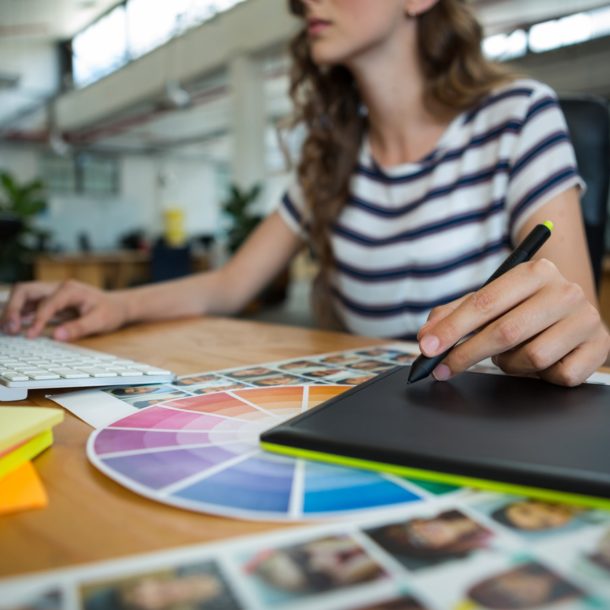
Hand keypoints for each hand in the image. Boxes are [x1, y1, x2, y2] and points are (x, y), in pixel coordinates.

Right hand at [1, 280, 129, 340]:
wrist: (118, 305)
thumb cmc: (111, 311)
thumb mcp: (101, 321)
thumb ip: (79, 327)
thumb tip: (57, 336)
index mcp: (70, 289)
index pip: (46, 303)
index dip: (37, 319)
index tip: (30, 336)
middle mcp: (57, 287)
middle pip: (26, 290)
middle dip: (14, 308)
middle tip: (10, 329)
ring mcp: (52, 293)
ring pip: (23, 296)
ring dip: (12, 310)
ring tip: (7, 330)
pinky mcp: (49, 301)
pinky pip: (28, 304)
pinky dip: (18, 313)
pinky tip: (14, 327)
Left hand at [417, 259, 609, 386]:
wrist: (574, 314)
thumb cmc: (524, 308)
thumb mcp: (490, 302)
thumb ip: (455, 315)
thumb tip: (427, 336)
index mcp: (534, 272)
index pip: (484, 302)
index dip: (452, 328)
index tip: (427, 347)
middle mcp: (564, 291)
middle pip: (506, 331)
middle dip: (466, 354)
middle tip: (443, 369)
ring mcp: (586, 319)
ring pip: (533, 357)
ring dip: (509, 364)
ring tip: (509, 355)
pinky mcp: (600, 347)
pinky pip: (559, 375)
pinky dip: (540, 377)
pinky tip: (539, 364)